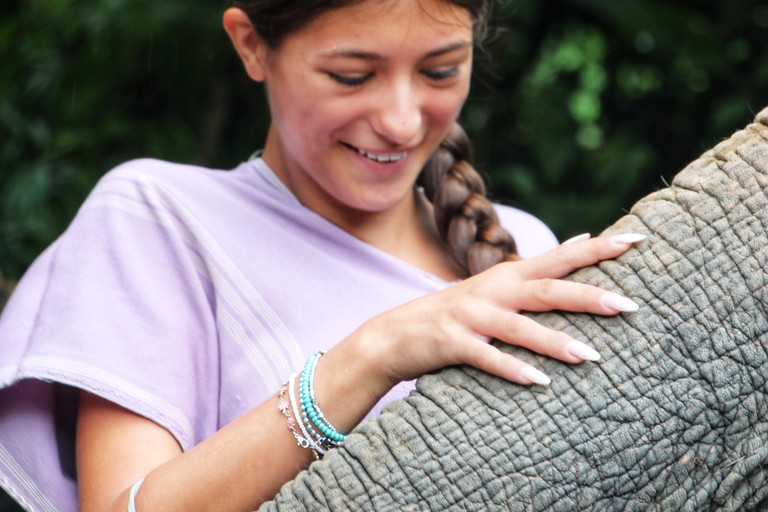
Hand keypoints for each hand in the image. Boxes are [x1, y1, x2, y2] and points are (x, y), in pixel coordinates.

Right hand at [356, 233, 645, 388]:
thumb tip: (580, 239)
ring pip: (518, 327)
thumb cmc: (454, 313)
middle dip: (587, 296)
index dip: (598, 247)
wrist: (393, 334)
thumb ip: (536, 270)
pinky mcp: (451, 342)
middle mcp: (491, 290)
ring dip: (554, 341)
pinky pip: (486, 357)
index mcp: (506, 275)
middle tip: (628, 305)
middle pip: (546, 290)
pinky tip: (539, 382)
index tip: (637, 238)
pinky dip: (512, 368)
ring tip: (589, 356)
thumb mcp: (494, 286)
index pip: (560, 257)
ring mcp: (470, 316)